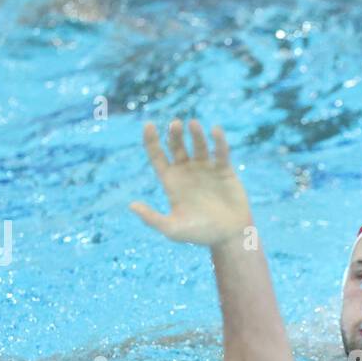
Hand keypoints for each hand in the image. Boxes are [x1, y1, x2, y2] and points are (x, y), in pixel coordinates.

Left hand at [130, 119, 254, 247]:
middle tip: (175, 124)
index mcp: (171, 181)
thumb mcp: (173, 229)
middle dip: (174, 134)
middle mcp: (186, 171)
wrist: (229, 236)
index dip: (151, 140)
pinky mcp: (224, 170)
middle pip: (176, 146)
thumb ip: (152, 218)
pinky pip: (220, 151)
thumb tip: (132, 206)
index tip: (148, 125)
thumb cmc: (200, 234)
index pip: (157, 155)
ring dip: (195, 133)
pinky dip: (218, 141)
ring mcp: (205, 168)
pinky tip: (215, 131)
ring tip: (193, 124)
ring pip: (198, 145)